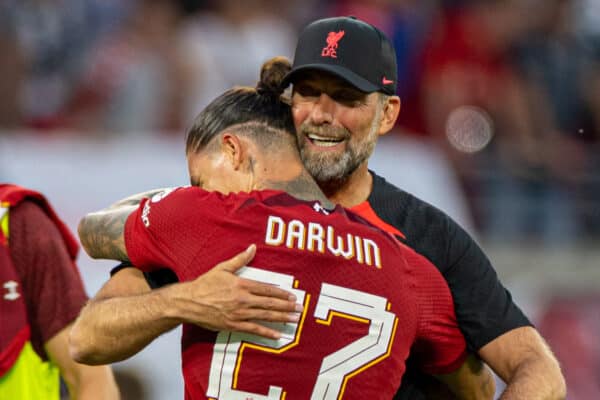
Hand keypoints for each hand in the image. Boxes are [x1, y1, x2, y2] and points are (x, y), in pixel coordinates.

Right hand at [166, 244, 301, 338]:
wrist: (188, 301)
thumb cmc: (205, 284)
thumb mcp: (222, 268)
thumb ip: (240, 259)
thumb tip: (252, 247)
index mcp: (241, 284)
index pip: (266, 289)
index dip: (281, 294)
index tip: (292, 296)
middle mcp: (243, 299)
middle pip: (270, 303)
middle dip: (287, 306)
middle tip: (300, 309)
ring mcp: (239, 313)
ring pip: (265, 316)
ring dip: (281, 318)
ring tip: (294, 319)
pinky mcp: (233, 325)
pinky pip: (254, 329)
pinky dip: (267, 332)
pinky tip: (278, 335)